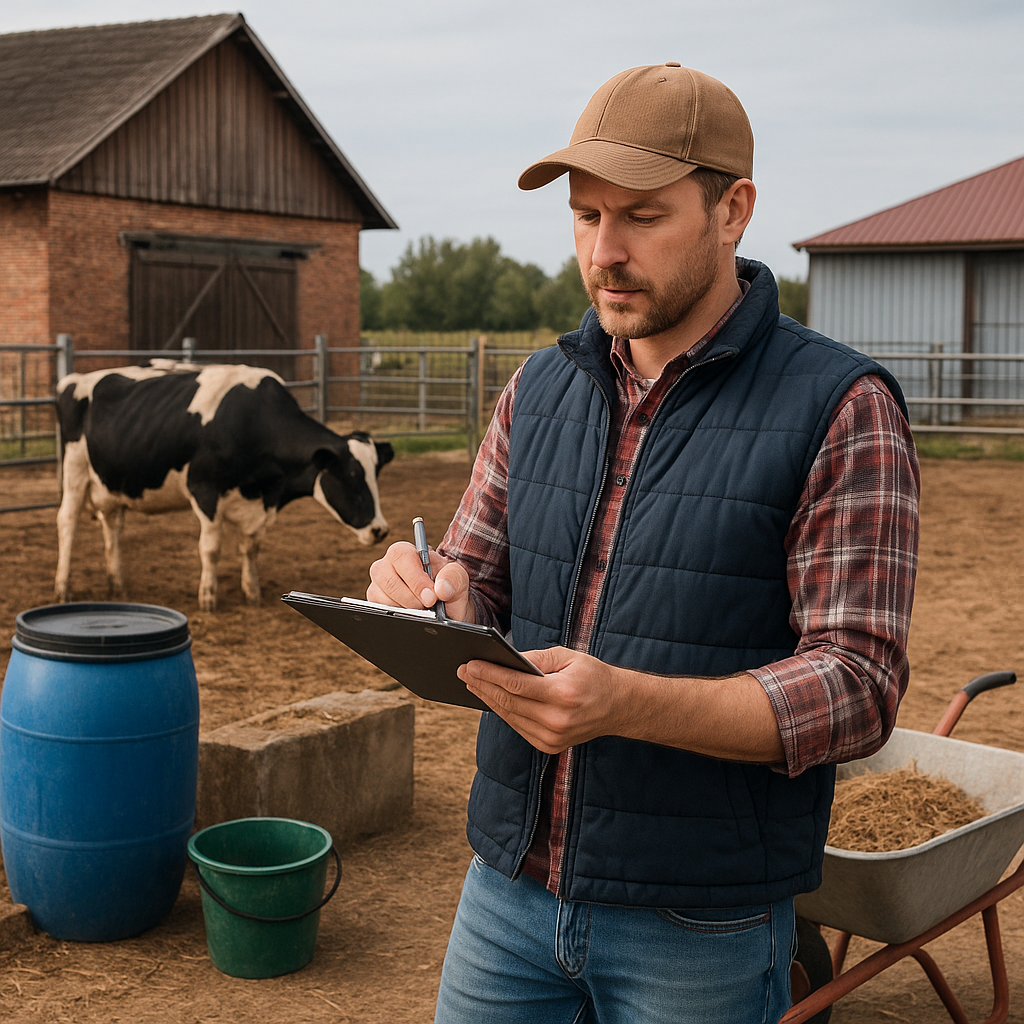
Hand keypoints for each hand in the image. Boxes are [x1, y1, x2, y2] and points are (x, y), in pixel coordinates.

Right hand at [367, 541, 475, 622]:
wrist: (449, 613)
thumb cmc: (450, 591)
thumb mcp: (460, 581)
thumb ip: (454, 578)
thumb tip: (440, 588)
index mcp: (410, 552)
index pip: (401, 555)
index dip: (414, 577)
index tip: (431, 596)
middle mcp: (390, 565)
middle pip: (385, 576)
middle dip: (409, 596)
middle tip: (428, 606)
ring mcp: (380, 584)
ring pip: (378, 594)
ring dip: (403, 607)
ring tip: (422, 611)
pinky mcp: (376, 601)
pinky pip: (377, 608)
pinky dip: (395, 615)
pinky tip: (411, 616)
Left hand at [458, 646, 622, 753]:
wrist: (618, 706)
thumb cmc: (593, 676)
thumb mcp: (568, 657)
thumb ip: (536, 658)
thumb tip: (505, 659)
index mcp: (563, 695)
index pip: (516, 684)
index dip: (490, 674)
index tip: (471, 665)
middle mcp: (557, 720)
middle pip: (508, 701)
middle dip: (483, 685)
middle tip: (463, 671)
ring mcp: (552, 737)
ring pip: (509, 716)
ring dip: (488, 699)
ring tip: (472, 683)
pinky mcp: (549, 746)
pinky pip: (518, 726)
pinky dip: (503, 712)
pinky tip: (491, 698)